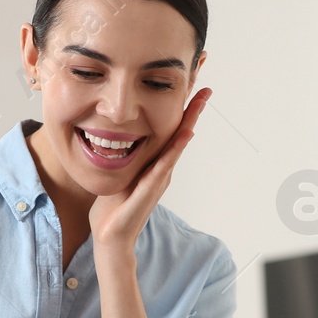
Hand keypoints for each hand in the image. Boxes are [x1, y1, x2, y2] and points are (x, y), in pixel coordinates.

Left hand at [87, 87, 210, 255]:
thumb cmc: (113, 208)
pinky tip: (184, 135)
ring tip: (200, 100)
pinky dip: (174, 150)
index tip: (190, 80)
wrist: (111, 238)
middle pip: (181, 131)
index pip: (170, 128)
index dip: (180, 106)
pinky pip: (163, 166)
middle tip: (206, 82)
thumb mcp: (119, 173)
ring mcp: (159, 180)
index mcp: (154, 162)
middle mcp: (162, 169)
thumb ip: (125, 156)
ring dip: (189, 121)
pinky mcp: (150, 191)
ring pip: (177, 145)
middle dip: (193, 106)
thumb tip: (116, 134)